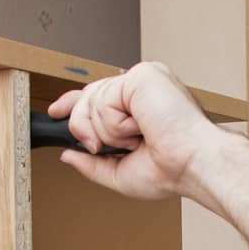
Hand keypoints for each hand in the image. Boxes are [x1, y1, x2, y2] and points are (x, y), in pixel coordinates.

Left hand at [47, 62, 223, 201]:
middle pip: (87, 97)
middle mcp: (140, 88)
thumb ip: (92, 164)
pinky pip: (104, 99)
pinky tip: (140, 129)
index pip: (98, 94)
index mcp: (139, 105)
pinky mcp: (142, 75)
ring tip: (138, 139)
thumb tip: (67, 156)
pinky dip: (117, 124)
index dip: (73, 102)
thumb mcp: (120, 174)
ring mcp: (141, 79)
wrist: (193, 165)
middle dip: (85, 128)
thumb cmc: (172, 170)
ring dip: (109, 133)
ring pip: (92, 101)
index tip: (56, 110)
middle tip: (108, 147)